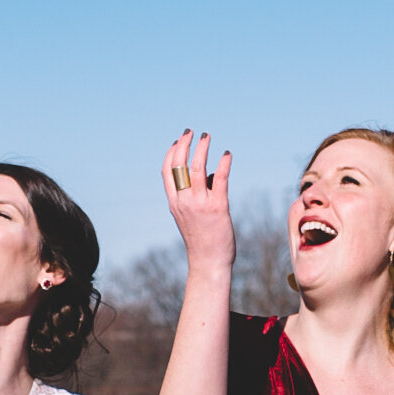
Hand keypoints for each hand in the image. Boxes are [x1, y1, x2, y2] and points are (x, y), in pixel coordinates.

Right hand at [163, 128, 234, 279]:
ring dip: (201, 148)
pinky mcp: (217, 207)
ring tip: (206, 137)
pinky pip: (220, 180)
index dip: (171, 153)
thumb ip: (195, 195)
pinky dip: (223, 164)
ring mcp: (199, 204)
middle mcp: (183, 201)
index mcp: (174, 202)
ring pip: (196, 168)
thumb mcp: (189, 216)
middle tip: (190, 132)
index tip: (177, 141)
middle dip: (183, 145)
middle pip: (178, 165)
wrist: (208, 262)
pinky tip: (226, 154)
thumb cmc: (202, 240)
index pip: (167, 171)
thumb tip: (211, 175)